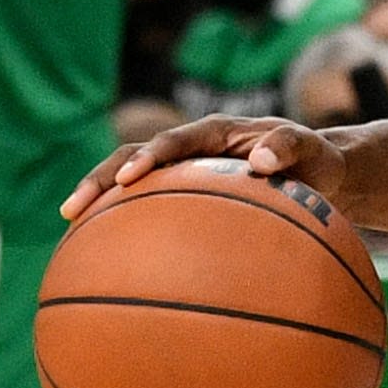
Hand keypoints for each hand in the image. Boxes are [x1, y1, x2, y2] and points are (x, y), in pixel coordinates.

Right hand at [64, 111, 345, 221]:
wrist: (317, 172)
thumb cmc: (316, 162)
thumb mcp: (313, 152)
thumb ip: (289, 149)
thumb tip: (261, 162)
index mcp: (216, 133)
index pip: (174, 141)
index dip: (149, 157)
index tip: (130, 178)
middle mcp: (192, 148)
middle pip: (134, 157)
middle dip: (101, 179)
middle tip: (73, 208)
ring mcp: (183, 171)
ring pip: (131, 181)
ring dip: (100, 199)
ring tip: (69, 227)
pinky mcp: (183, 193)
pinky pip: (148, 206)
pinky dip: (124, 222)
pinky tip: (102, 254)